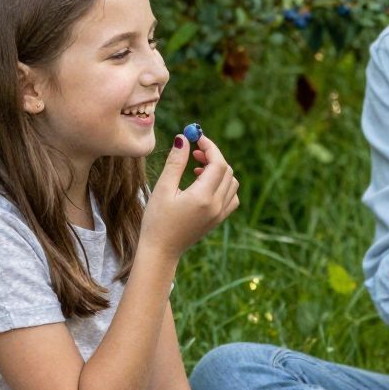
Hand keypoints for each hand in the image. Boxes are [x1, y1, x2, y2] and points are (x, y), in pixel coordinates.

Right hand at [139, 134, 239, 261]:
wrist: (161, 251)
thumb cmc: (157, 220)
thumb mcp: (163, 189)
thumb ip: (175, 163)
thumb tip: (183, 138)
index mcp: (203, 197)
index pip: (218, 163)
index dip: (210, 147)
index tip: (197, 138)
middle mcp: (216, 205)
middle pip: (226, 170)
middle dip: (213, 156)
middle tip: (194, 153)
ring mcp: (220, 214)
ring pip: (231, 182)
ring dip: (218, 170)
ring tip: (197, 169)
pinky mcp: (218, 219)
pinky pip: (231, 196)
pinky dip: (223, 185)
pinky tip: (205, 185)